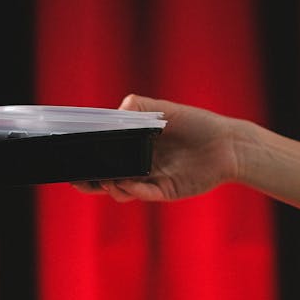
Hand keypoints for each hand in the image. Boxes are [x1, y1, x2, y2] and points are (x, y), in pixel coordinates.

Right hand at [75, 94, 247, 202]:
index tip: (71, 156)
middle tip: (76, 179)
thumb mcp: (164, 110)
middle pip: (106, 176)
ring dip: (109, 186)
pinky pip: (143, 193)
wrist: (228, 145)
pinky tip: (124, 184)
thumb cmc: (197, 124)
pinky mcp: (164, 191)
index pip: (104, 153)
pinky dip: (131, 189)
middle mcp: (139, 163)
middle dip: (89, 180)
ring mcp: (150, 179)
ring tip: (104, 180)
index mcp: (134, 144)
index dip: (86, 157)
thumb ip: (137, 107)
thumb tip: (114, 114)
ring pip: (121, 188)